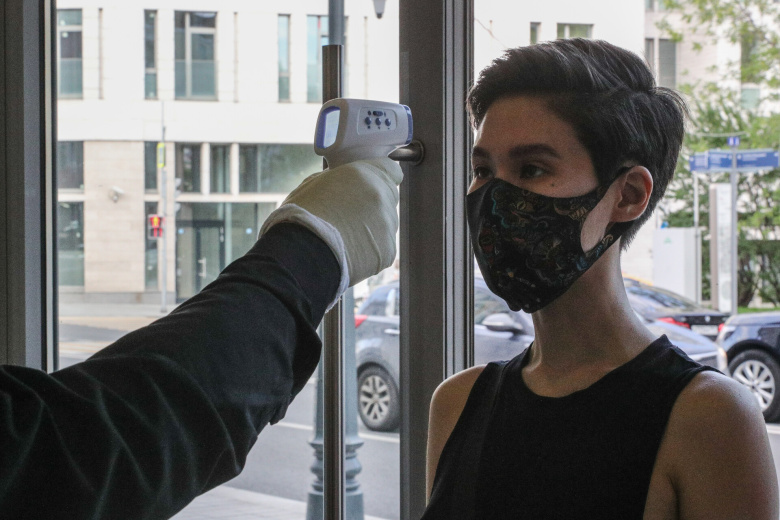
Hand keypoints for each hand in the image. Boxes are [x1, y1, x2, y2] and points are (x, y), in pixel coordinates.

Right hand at [260, 157, 402, 299]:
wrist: (303, 254)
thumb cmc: (300, 217)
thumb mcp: (314, 184)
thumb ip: (338, 180)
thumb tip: (344, 183)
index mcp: (364, 175)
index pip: (391, 170)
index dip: (380, 179)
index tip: (370, 189)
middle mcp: (381, 196)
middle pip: (387, 199)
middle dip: (372, 207)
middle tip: (349, 219)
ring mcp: (388, 225)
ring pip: (384, 226)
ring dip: (370, 231)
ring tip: (344, 240)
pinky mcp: (388, 250)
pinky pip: (381, 249)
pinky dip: (368, 253)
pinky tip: (349, 254)